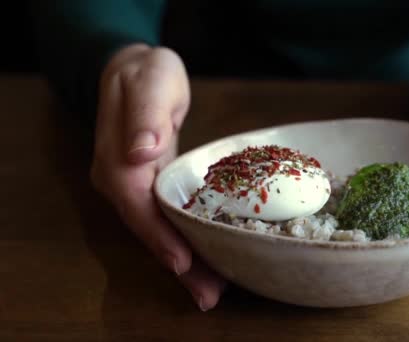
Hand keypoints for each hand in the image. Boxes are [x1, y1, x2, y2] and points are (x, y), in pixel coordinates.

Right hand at [90, 44, 224, 309]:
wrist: (135, 70)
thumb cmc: (147, 73)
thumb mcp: (150, 82)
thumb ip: (145, 116)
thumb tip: (141, 152)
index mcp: (117, 159)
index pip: (137, 204)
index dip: (159, 234)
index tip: (182, 262)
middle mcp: (120, 180)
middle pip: (148, 228)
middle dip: (177, 262)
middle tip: (208, 294)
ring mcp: (134, 187)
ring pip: (158, 230)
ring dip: (184, 261)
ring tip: (212, 290)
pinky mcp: (150, 187)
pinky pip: (166, 220)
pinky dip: (185, 241)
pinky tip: (207, 259)